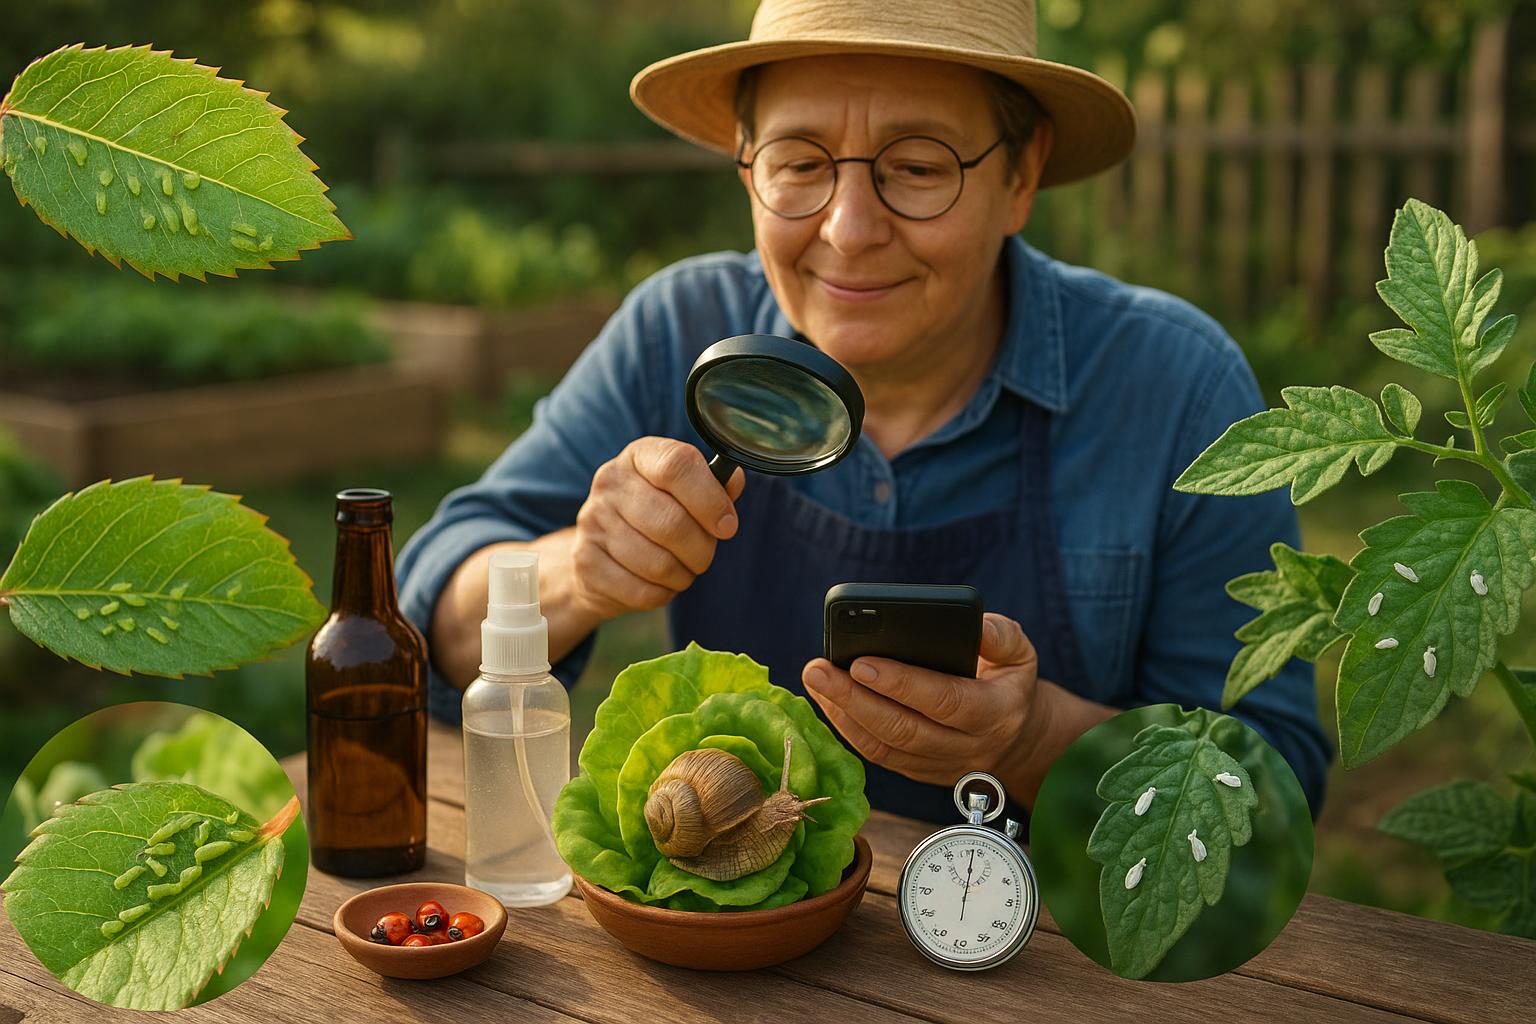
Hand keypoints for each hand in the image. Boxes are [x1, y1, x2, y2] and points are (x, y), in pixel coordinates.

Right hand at [571, 437, 744, 620]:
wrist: (599, 553)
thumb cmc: (653, 517)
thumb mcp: (683, 493)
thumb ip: (713, 486)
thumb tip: (734, 480)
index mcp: (638, 457)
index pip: (677, 465)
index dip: (710, 499)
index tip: (727, 525)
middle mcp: (610, 484)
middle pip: (672, 522)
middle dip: (701, 549)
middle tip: (703, 554)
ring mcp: (593, 523)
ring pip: (659, 563)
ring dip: (683, 575)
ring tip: (681, 569)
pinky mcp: (587, 562)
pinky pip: (643, 591)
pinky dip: (662, 594)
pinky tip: (658, 583)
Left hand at [801, 613, 1047, 788]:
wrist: (1016, 739)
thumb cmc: (1009, 683)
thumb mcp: (1021, 654)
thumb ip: (1001, 636)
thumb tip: (976, 625)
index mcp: (995, 712)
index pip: (944, 700)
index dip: (900, 684)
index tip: (861, 662)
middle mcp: (967, 746)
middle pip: (903, 729)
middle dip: (854, 698)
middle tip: (818, 669)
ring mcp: (940, 766)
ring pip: (884, 748)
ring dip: (843, 714)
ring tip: (815, 681)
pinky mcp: (918, 772)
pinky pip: (878, 756)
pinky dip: (848, 729)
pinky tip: (827, 701)